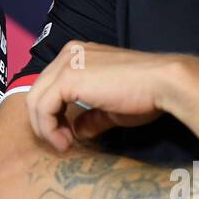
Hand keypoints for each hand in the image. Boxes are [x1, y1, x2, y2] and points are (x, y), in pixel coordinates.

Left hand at [27, 42, 182, 151]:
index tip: (67, 136)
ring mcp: (66, 63)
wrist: (163, 84)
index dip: (53, 114)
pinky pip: (43, 107)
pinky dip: (48, 128)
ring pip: (35, 100)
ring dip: (45, 128)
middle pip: (38, 92)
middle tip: (63, 143)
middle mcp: (68, 53)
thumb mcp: (111, 108)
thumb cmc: (144, 94)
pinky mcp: (67, 77)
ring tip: (64, 144)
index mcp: (78, 54)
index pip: (50, 86)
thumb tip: (77, 131)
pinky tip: (65, 140)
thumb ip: (91, 116)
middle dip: (45, 123)